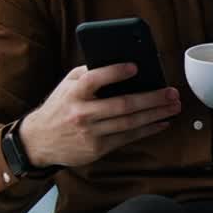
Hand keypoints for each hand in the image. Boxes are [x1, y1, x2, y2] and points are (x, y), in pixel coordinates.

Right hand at [18, 65, 180, 167]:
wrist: (39, 141)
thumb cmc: (59, 108)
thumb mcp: (66, 86)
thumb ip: (88, 74)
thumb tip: (117, 63)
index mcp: (73, 93)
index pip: (94, 79)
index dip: (115, 72)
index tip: (135, 67)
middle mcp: (81, 113)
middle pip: (122, 105)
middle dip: (151, 98)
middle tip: (171, 92)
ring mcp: (90, 133)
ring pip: (129, 123)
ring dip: (155, 115)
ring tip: (173, 107)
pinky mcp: (97, 148)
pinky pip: (127, 137)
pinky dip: (147, 130)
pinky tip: (161, 123)